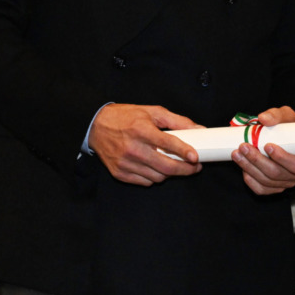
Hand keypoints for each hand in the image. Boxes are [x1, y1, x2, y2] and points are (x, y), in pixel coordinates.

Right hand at [89, 103, 203, 185]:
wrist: (95, 126)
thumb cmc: (125, 117)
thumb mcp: (152, 112)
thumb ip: (177, 121)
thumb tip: (198, 129)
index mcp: (141, 130)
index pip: (168, 144)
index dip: (185, 152)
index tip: (196, 157)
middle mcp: (133, 148)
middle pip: (166, 167)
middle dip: (185, 170)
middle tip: (195, 167)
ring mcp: (125, 163)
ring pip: (157, 177)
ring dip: (170, 174)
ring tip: (176, 165)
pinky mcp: (119, 173)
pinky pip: (145, 182)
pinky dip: (155, 177)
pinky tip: (157, 168)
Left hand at [231, 106, 294, 195]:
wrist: (285, 137)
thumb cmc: (290, 127)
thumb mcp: (287, 116)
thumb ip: (277, 115)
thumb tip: (263, 118)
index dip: (281, 158)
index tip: (267, 146)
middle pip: (277, 173)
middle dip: (258, 160)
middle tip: (244, 147)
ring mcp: (288, 183)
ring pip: (267, 181)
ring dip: (249, 168)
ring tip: (237, 154)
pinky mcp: (276, 187)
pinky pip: (262, 189)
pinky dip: (250, 180)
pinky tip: (243, 168)